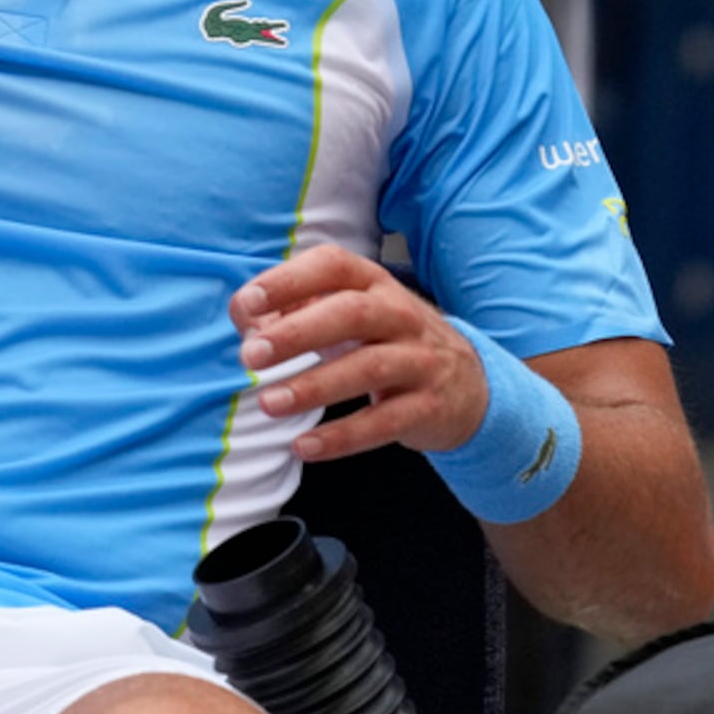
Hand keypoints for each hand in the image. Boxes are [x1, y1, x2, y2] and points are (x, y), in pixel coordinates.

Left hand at [229, 244, 489, 461]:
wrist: (468, 384)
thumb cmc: (386, 341)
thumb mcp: (348, 316)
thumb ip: (295, 311)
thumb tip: (245, 321)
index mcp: (373, 283)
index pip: (333, 266)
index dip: (289, 280)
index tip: (248, 303)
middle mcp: (400, 314)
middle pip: (351, 314)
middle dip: (297, 333)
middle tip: (250, 356)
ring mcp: (420, 360)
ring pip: (368, 367)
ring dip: (314, 386)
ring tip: (269, 403)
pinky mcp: (429, 406)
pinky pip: (385, 422)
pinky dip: (342, 436)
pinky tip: (303, 446)